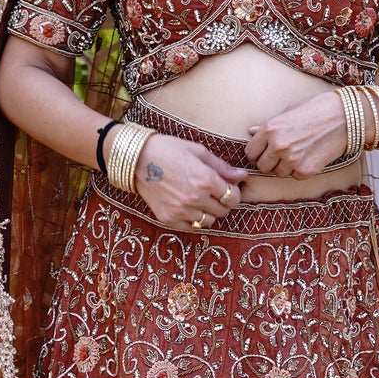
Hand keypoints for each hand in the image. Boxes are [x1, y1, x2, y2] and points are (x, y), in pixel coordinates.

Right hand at [114, 131, 248, 230]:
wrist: (136, 160)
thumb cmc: (168, 150)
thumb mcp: (198, 151)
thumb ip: (222, 167)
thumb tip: (242, 176)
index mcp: (205, 180)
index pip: (233, 197)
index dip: (234, 192)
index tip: (228, 187)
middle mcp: (195, 198)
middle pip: (223, 210)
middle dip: (223, 202)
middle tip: (214, 192)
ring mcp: (181, 211)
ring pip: (209, 221)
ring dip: (209, 211)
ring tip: (200, 199)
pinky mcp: (169, 219)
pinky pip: (192, 227)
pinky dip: (194, 219)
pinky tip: (188, 207)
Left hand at [245, 92, 349, 177]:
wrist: (346, 117)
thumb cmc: (317, 109)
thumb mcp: (289, 111)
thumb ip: (268, 125)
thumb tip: (251, 132)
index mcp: (270, 129)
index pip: (250, 152)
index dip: (257, 153)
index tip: (264, 151)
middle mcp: (278, 145)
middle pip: (262, 166)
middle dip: (269, 162)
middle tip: (280, 155)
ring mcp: (292, 160)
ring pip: (278, 173)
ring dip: (284, 167)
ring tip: (297, 153)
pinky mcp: (306, 170)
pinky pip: (295, 176)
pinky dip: (300, 170)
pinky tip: (309, 156)